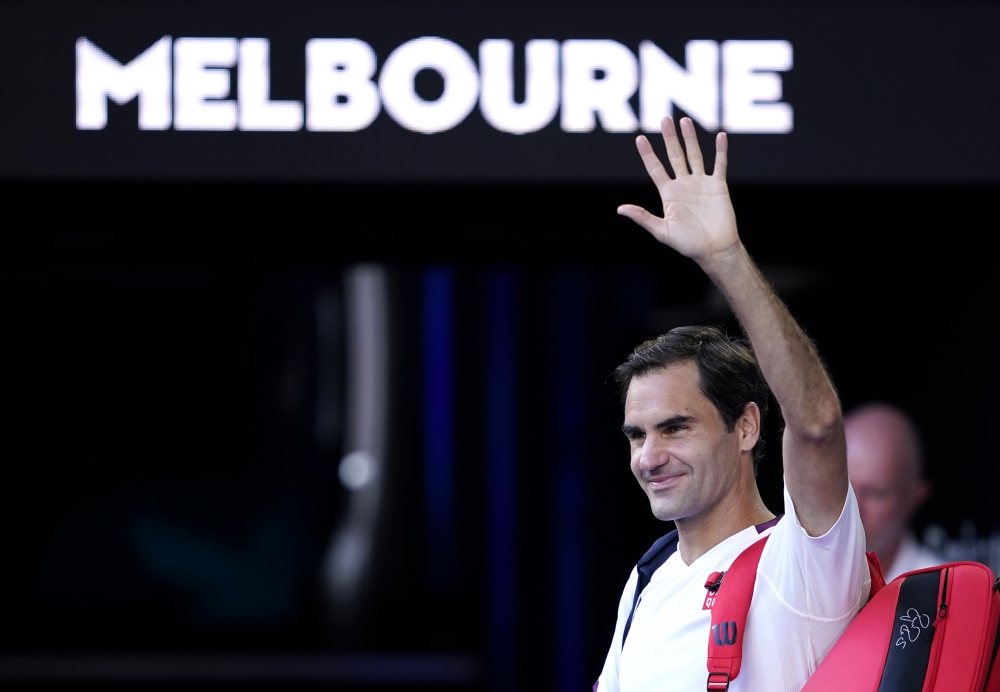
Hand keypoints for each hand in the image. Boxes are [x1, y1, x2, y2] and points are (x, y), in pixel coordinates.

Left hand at [618, 117, 739, 266]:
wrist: (714, 249)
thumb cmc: (687, 244)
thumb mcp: (661, 231)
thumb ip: (643, 217)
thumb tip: (620, 209)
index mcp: (669, 194)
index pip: (655, 169)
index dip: (648, 154)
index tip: (640, 138)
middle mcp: (683, 185)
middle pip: (675, 156)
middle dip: (669, 138)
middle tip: (664, 119)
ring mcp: (701, 184)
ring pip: (695, 155)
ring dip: (690, 138)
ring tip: (684, 121)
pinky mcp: (718, 186)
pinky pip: (719, 165)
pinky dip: (720, 151)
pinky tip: (720, 136)